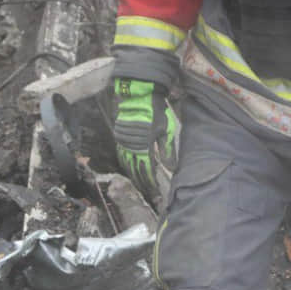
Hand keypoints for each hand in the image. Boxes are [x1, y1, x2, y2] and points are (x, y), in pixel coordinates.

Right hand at [112, 78, 179, 201]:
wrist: (140, 96)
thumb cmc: (156, 112)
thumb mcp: (166, 131)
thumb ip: (167, 151)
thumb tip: (171, 169)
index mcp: (144, 146)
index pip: (147, 170)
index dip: (150, 182)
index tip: (155, 192)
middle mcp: (131, 146)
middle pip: (135, 169)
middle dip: (141, 182)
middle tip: (147, 193)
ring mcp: (123, 141)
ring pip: (127, 163)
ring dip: (133, 175)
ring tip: (138, 185)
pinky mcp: (119, 136)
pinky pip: (121, 155)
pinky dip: (126, 164)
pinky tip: (129, 168)